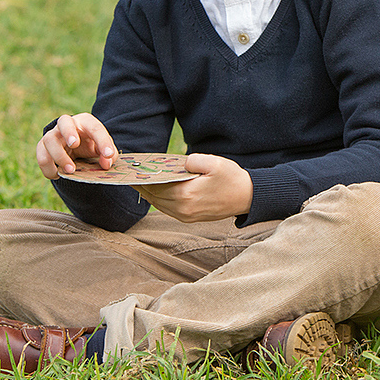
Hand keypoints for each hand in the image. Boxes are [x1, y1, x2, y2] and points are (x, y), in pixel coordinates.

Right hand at [37, 113, 116, 178]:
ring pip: (49, 140)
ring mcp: (53, 135)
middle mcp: (67, 125)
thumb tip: (106, 164)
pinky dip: (48, 168)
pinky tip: (58, 175)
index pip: (95, 128)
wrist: (74, 148)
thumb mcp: (104, 148)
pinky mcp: (42, 147)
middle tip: (74, 145)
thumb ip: (109, 155)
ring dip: (59, 156)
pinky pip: (41, 156)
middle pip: (64, 121)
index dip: (102, 141)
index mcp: (86, 122)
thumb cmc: (91, 144)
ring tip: (71, 170)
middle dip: (68, 132)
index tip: (108, 154)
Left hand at [132, 153, 253, 222]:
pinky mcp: (189, 218)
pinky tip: (154, 192)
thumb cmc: (232, 178)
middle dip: (142, 185)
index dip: (142, 177)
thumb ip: (192, 160)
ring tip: (139, 182)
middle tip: (131, 175)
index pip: (156, 186)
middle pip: (153, 196)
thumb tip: (177, 163)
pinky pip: (167, 209)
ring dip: (148, 194)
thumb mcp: (214, 162)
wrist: (248, 197)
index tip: (132, 170)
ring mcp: (185, 216)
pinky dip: (158, 200)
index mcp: (186, 194)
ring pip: (158, 204)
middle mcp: (183, 209)